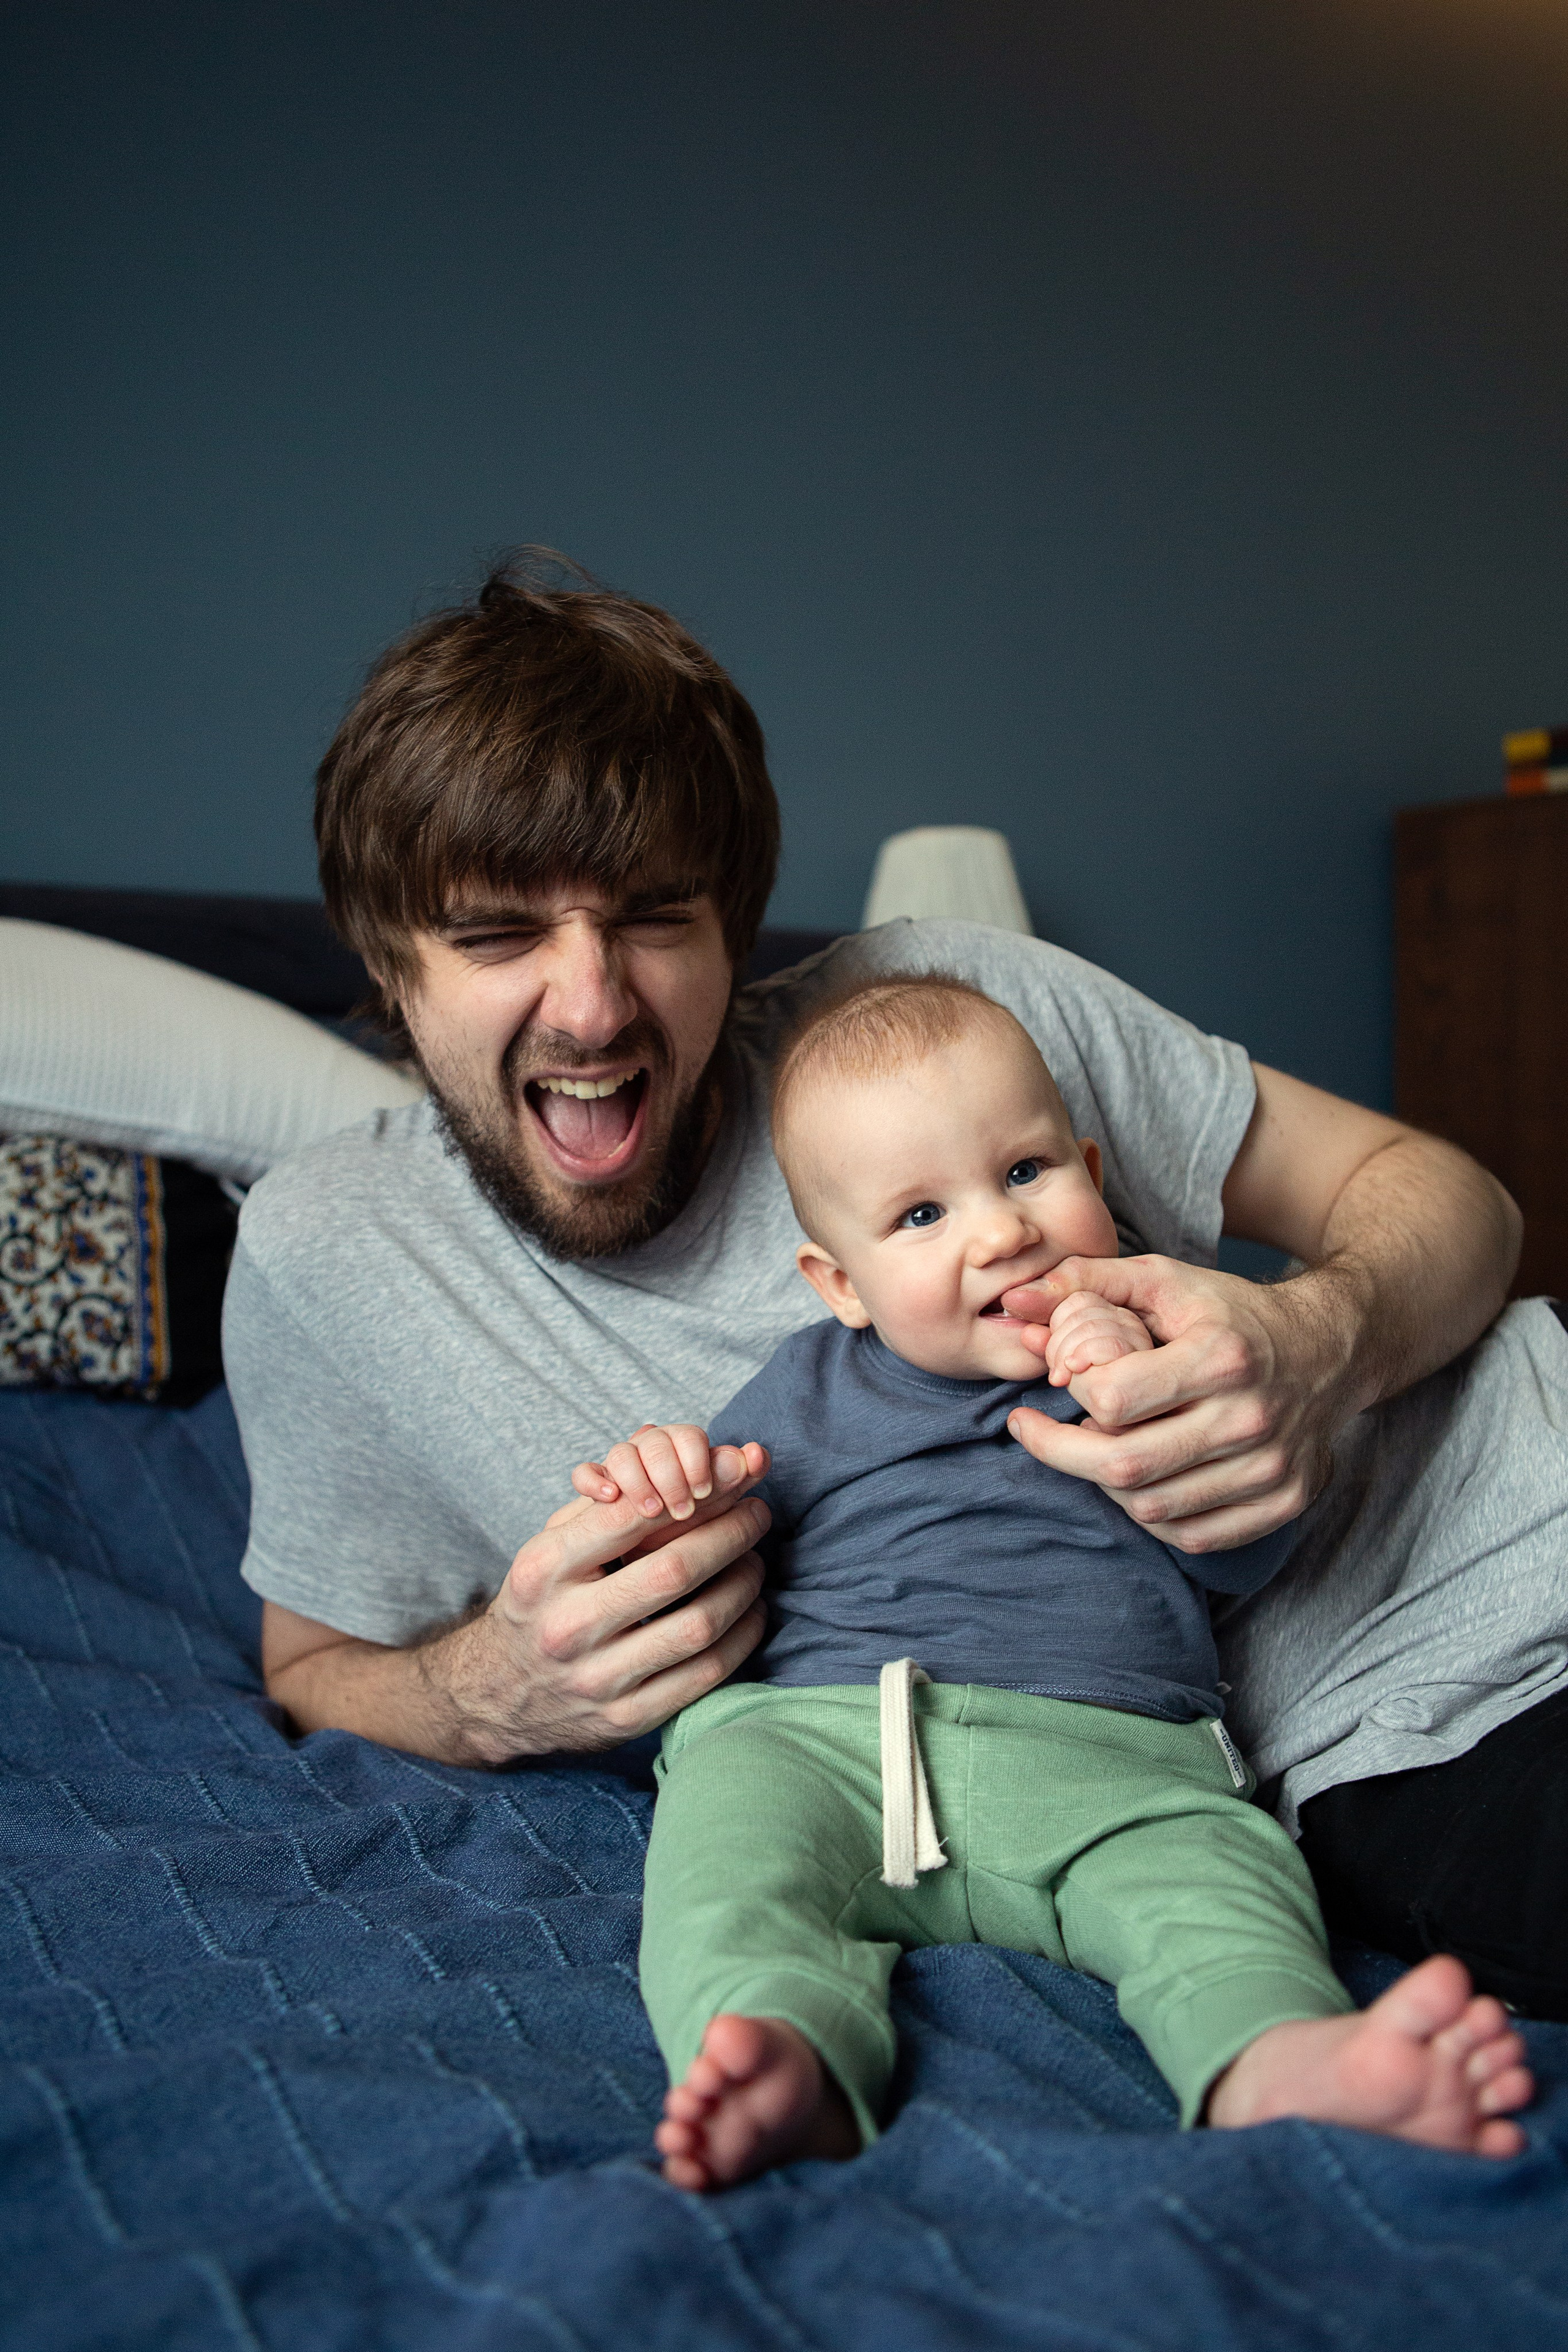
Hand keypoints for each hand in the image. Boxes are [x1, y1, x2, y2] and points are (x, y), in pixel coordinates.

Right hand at [262, 1453, 772, 1764]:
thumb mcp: (552, 1544)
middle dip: (731, 1533)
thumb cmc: (544, 1600)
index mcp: (542, 1570)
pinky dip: (742, 1636)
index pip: (630, 1516)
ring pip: (698, 1625)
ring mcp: (595, 1679)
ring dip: (743, 1584)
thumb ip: (609, 1505)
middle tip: (757, 1513)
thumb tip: (689, 1467)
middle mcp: (565, 1626)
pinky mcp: (624, 1720)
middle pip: (674, 1570)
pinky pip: (706, 1674)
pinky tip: (750, 1610)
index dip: (691, 1492)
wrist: (496, 1694)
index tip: (727, 1478)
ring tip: (756, 1559)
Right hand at [572, 1424, 766, 1522]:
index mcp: (682, 1453)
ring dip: (639, 1479)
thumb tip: (758, 1455)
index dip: (698, 1458)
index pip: (689, 1436)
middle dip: (672, 1473)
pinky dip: (592, 1478)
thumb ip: (734, 1483)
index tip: (705, 1491)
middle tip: (684, 1510)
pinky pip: (583, 1472)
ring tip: (652, 1510)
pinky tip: (607, 1495)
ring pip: (622, 1452)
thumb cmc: (685, 1536)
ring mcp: (617, 1474)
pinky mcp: (588, 1496)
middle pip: (655, 1441)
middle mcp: (649, 1455)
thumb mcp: (711, 1511)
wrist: (639, 1567)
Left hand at [1000, 1255, 1355, 1552]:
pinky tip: (1138, 1479)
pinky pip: (1193, 1535)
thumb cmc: (1232, 1314)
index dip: (1071, 1391)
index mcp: (1220, 1357)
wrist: (1328, 1349)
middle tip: (1033, 1431)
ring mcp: (1271, 1468)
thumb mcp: (1164, 1280)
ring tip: (1095, 1447)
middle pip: (1125, 1465)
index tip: (1058, 1381)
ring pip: (1153, 1507)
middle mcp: (1250, 1418)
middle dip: (1061, 1451)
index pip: (1112, 1399)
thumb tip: (1015, 1300)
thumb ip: (1086, 1282)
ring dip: (1105, 1482)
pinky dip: (1152, 1515)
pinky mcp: (1283, 1502)